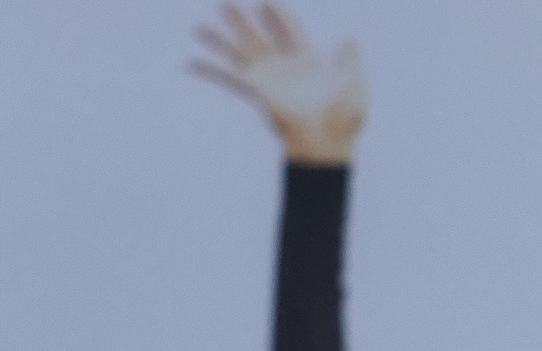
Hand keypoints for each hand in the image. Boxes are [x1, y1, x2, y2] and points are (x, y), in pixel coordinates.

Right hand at [189, 4, 364, 164]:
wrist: (327, 144)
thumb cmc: (344, 119)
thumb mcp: (353, 85)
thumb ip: (350, 60)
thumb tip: (352, 36)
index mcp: (308, 63)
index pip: (291, 32)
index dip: (280, 16)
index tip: (266, 1)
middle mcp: (284, 69)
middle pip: (258, 38)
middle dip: (242, 20)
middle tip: (225, 3)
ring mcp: (268, 81)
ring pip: (239, 53)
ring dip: (219, 39)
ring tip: (198, 26)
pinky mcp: (257, 93)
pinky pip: (229, 78)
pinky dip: (208, 70)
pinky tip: (189, 62)